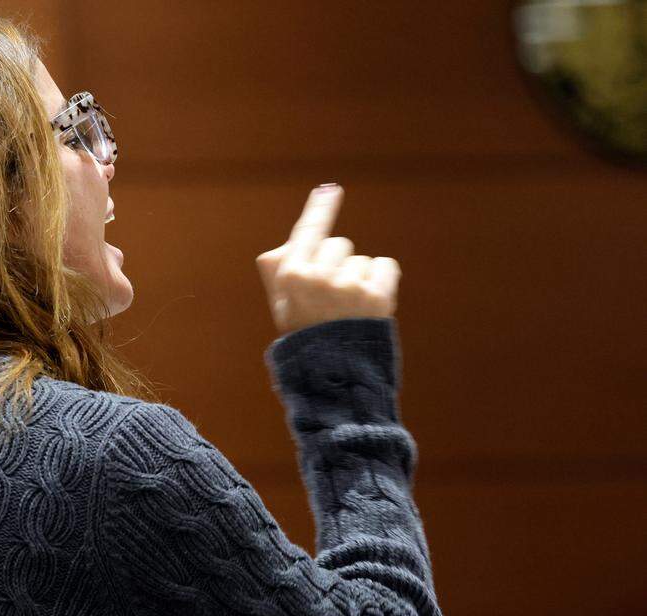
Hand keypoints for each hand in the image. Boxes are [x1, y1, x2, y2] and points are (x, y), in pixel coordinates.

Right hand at [255, 184, 400, 336]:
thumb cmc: (305, 338)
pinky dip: (381, 281)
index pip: (309, 231)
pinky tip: (370, 305)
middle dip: (338, 262)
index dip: (320, 208)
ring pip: (361, 260)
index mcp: (292, 275)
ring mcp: (349, 286)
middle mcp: (319, 276)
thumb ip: (280, 274)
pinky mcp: (377, 295)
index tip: (330, 189)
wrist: (334, 377)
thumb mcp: (283, 307)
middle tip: (332, 297)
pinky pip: (384, 266)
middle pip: (338, 244)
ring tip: (349, 310)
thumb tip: (288, 243)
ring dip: (359, 277)